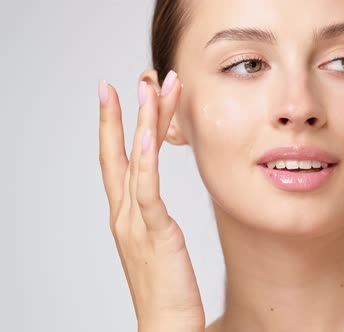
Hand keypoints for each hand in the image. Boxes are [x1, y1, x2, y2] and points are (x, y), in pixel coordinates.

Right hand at [98, 71, 204, 330]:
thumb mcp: (160, 246)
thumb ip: (157, 223)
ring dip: (141, 122)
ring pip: (135, 161)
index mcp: (127, 216)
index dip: (115, 129)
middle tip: (131, 79)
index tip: (120, 98)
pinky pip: (147, 188)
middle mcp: (125, 214)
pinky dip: (144, 159)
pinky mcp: (154, 232)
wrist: (166, 325)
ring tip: (149, 88)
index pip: (117, 162)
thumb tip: (162, 211)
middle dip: (124, 114)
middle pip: (120, 153)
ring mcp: (136, 222)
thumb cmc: (168, 290)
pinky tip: (147, 134)